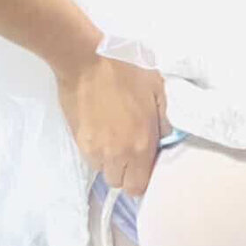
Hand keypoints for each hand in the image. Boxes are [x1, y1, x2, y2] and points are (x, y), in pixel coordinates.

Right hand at [56, 54, 168, 196]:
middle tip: (131, 150)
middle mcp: (116, 153)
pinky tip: (101, 130)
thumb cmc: (127, 70)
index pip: (138, 187)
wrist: (87, 59)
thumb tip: (167, 138)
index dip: (142, 178)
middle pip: (119, 183)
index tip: (146, 162)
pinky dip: (96, 150)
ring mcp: (93, 148)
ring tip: (115, 138)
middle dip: (126, 172)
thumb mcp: (159, 90)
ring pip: (103, 170)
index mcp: (140, 144)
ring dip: (110, 161)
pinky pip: (90, 157)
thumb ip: (167, 120)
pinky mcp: (77, 139)